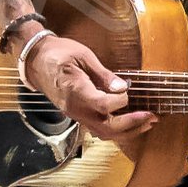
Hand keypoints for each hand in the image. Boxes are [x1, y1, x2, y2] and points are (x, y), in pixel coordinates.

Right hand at [23, 36, 158, 141]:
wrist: (35, 60)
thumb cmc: (58, 53)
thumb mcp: (83, 56)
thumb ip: (103, 74)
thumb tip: (122, 87)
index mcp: (76, 91)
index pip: (103, 105)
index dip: (121, 100)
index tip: (130, 90)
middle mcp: (75, 108)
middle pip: (107, 127)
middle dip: (132, 124)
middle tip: (152, 117)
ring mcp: (75, 114)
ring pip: (104, 133)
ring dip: (128, 131)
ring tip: (147, 123)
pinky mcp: (77, 115)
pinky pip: (98, 129)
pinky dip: (116, 130)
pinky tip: (130, 123)